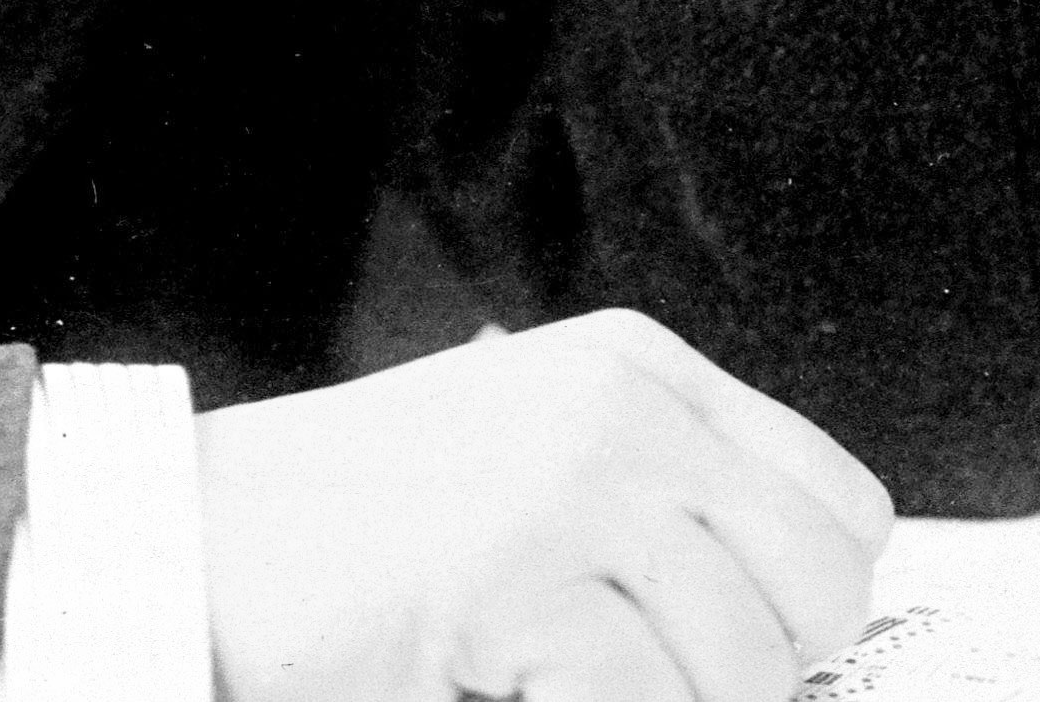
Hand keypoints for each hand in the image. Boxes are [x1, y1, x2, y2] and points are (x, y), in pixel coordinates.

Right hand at [195, 309, 891, 701]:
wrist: (201, 535)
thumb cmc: (358, 529)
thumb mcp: (535, 470)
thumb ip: (656, 509)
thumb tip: (788, 634)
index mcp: (634, 369)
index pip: (838, 503)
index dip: (808, 608)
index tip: (745, 654)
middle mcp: (622, 407)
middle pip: (821, 586)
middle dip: (765, 672)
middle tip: (649, 681)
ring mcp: (573, 483)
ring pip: (746, 669)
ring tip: (563, 681)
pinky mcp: (518, 576)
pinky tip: (519, 689)